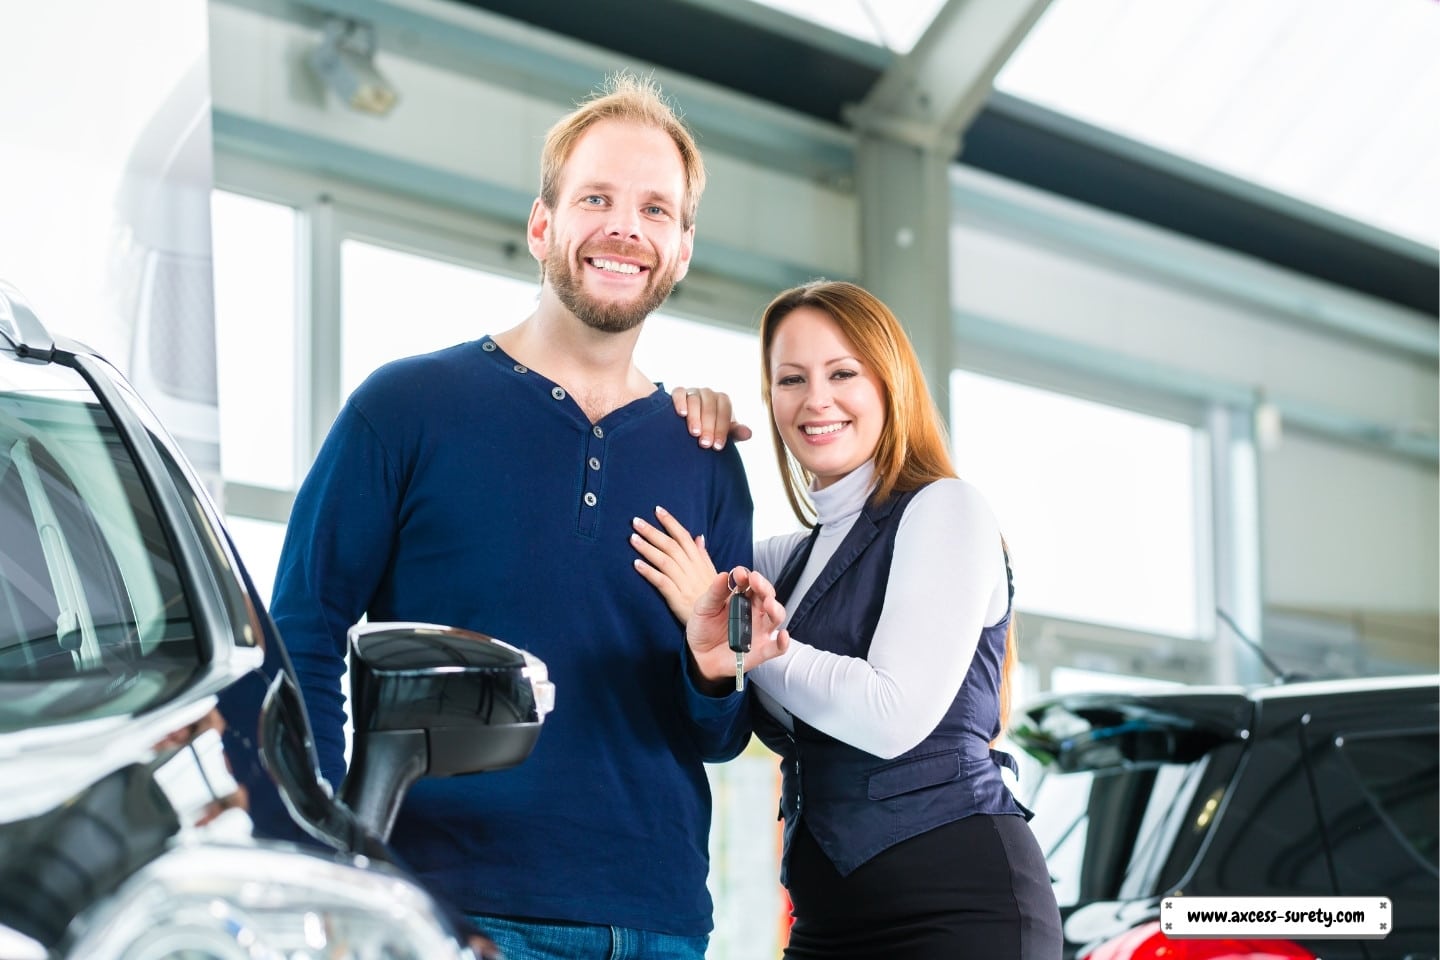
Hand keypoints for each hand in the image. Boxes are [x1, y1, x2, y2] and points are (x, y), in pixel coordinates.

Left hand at [631, 506, 715, 624]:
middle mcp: (692, 570)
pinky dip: (649, 572)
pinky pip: (662, 582)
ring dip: (648, 548)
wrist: (718, 624)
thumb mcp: (712, 574)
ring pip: (664, 561)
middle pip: (671, 546)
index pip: (684, 537)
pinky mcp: (677, 597)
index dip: (670, 523)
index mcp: (699, 562)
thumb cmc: (713, 598)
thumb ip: (703, 555)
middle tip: (636, 521)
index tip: (658, 510)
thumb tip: (699, 537)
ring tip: (632, 538)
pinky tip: (636, 564)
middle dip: (653, 532)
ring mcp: (684, 583)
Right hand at [672, 386, 753, 449]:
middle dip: (708, 426)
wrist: (693, 428)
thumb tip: (748, 433)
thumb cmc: (712, 430)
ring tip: (695, 433)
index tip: (717, 446)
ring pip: (695, 400)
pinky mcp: (679, 393)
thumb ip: (736, 433)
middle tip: (705, 444)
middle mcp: (709, 394)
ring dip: (695, 417)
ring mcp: (693, 392)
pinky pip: (679, 392)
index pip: (724, 411)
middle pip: (710, 405)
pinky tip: (682, 414)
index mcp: (723, 401)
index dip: (721, 429)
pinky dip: (680, 402)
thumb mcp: (726, 433)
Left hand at [686, 567, 789, 693]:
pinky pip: (777, 647)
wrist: (698, 655)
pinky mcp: (761, 650)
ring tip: (768, 603)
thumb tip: (724, 575)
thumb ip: (715, 593)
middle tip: (755, 581)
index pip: (750, 583)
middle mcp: (754, 612)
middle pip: (767, 596)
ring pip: (777, 617)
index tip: (740, 574)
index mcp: (742, 598)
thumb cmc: (703, 628)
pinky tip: (782, 636)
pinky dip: (783, 642)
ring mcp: (760, 630)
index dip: (747, 576)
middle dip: (763, 587)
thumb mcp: (704, 607)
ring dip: (775, 608)